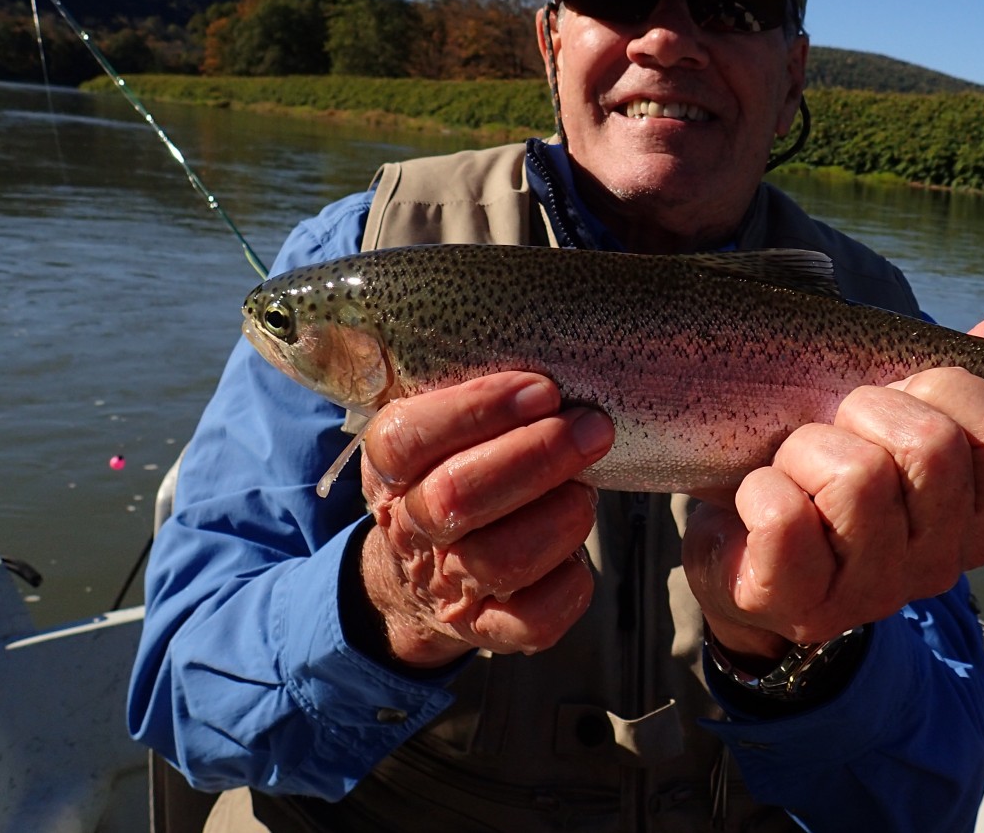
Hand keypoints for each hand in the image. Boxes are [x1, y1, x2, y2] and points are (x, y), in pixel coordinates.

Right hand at [353, 372, 613, 668]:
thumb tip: (562, 352)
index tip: (542, 389)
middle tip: (593, 427)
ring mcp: (448, 583)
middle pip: (459, 497)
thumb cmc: (451, 475)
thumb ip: (473, 398)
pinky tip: (580, 556)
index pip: (408, 437)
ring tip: (585, 489)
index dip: (477, 411)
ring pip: (501, 559)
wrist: (418, 573)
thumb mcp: (437, 430)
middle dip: (536, 456)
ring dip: (560, 517)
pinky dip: (569, 586)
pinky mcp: (487, 630)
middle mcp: (411, 526)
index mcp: (390, 468)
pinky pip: (532, 621)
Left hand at [683, 302, 983, 663]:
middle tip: (837, 435)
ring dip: (804, 451)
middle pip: (931, 445)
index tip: (900, 398)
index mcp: (980, 516)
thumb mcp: (895, 416)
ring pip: (856, 477)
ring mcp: (873, 594)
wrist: (742, 545)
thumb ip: (966, 371)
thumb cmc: (827, 471)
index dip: (947, 387)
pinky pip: (785, 518)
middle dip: (866, 411)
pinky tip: (763, 500)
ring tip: (794, 471)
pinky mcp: (798, 605)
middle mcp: (940, 563)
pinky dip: (761, 489)